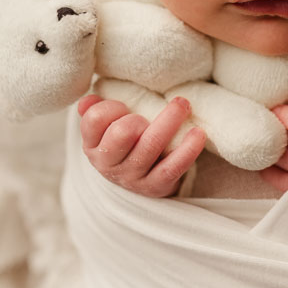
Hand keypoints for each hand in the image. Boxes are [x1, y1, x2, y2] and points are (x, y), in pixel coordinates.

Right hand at [78, 94, 205, 196]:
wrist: (141, 180)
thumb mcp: (106, 129)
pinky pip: (173, 167)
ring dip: (169, 120)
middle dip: (138, 118)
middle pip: (122, 133)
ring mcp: (133, 177)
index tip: (124, 104)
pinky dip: (188, 149)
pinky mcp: (157, 186)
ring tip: (183, 105)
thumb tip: (89, 100)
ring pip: (150, 146)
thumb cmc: (125, 143)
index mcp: (93, 145)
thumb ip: (97, 110)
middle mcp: (109, 164)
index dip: (110, 107)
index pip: (94, 120)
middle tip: (151, 111)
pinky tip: (198, 133)